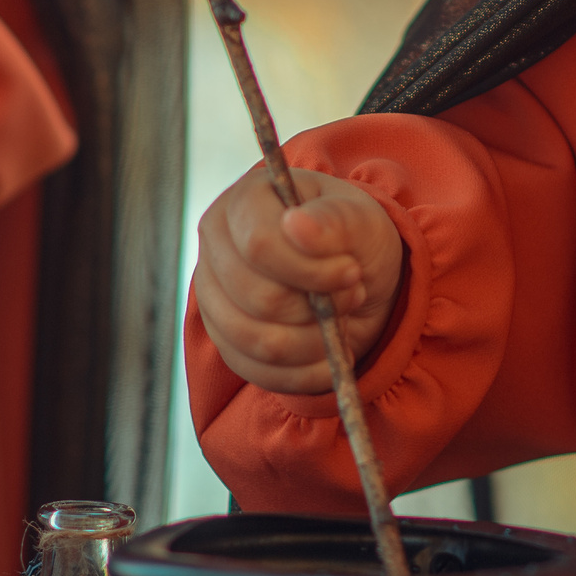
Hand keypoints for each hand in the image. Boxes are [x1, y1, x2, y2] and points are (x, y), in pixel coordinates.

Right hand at [194, 165, 404, 395]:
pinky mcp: (226, 342)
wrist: (357, 278)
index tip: (351, 271)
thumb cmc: (354, 238)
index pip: (258, 245)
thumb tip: (296, 224)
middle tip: (353, 295)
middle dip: (317, 307)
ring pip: (258, 341)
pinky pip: (260, 373)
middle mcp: (216, 249)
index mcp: (242, 203)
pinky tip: (331, 353)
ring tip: (342, 321)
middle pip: (258, 298)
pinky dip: (307, 372)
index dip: (309, 269)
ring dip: (316, 342)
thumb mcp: (361, 219)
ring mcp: (214, 299)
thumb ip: (334, 219)